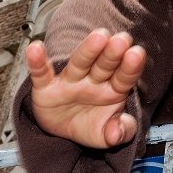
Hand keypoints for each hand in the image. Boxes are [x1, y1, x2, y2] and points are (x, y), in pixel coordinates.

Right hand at [25, 28, 145, 148]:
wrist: (61, 132)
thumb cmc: (89, 125)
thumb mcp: (106, 135)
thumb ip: (119, 132)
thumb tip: (116, 134)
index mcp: (112, 89)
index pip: (124, 77)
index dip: (131, 67)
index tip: (137, 54)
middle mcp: (92, 80)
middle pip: (104, 65)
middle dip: (112, 53)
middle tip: (122, 39)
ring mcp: (69, 81)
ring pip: (79, 63)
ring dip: (88, 50)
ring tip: (99, 37)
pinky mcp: (45, 87)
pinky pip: (41, 73)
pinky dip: (37, 62)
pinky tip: (35, 48)